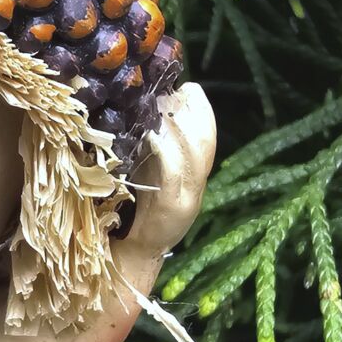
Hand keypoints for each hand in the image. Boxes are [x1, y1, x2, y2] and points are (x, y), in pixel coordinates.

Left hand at [121, 82, 216, 259]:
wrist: (133, 256)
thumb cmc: (135, 211)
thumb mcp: (149, 175)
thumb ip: (155, 149)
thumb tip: (147, 112)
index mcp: (194, 175)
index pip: (208, 134)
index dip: (201, 108)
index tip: (186, 85)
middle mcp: (197, 185)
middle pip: (205, 140)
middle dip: (191, 111)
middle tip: (172, 92)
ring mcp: (187, 199)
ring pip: (195, 154)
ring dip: (179, 127)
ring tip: (162, 107)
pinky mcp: (171, 211)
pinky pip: (173, 174)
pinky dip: (166, 152)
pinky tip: (153, 136)